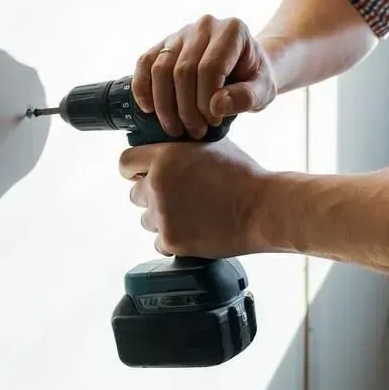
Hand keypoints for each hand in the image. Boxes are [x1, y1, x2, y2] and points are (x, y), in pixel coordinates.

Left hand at [119, 139, 270, 257]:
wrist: (263, 209)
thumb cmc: (244, 177)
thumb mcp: (211, 147)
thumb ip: (181, 150)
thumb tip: (167, 152)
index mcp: (165, 157)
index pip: (125, 163)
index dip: (134, 170)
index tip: (142, 175)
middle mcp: (157, 185)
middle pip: (134, 194)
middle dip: (152, 196)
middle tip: (179, 198)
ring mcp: (162, 215)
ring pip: (147, 220)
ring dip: (163, 219)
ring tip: (192, 215)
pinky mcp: (171, 240)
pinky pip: (160, 242)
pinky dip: (174, 240)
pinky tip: (196, 231)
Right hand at [132, 16, 276, 139]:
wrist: (246, 67)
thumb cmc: (255, 78)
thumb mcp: (263, 90)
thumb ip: (246, 97)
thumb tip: (216, 106)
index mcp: (232, 31)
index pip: (210, 67)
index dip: (207, 100)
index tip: (213, 121)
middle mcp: (205, 26)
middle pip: (183, 70)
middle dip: (186, 108)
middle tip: (195, 132)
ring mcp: (181, 33)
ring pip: (160, 69)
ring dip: (164, 105)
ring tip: (175, 129)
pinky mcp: (164, 44)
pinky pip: (145, 62)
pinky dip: (142, 87)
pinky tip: (148, 109)